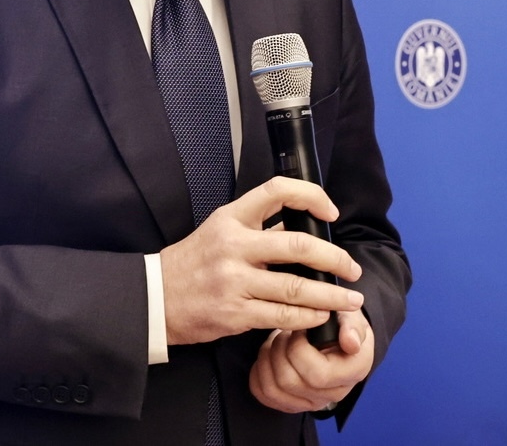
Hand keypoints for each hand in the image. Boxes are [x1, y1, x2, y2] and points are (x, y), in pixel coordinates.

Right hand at [159, 176, 363, 344]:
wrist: (155, 298)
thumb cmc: (193, 262)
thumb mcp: (220, 229)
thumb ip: (258, 226)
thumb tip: (304, 225)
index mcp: (232, 218)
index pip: (277, 191)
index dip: (310, 196)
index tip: (330, 212)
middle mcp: (234, 246)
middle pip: (299, 246)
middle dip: (335, 259)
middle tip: (352, 268)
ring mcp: (235, 281)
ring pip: (296, 287)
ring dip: (331, 295)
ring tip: (350, 300)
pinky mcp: (235, 313)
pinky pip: (282, 315)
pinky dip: (308, 316)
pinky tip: (321, 315)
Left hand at [249, 309, 374, 413]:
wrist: (338, 335)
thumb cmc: (342, 324)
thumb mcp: (352, 316)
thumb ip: (353, 326)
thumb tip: (351, 342)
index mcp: (352, 372)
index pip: (317, 375)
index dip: (299, 349)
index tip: (299, 328)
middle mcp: (333, 393)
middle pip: (290, 382)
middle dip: (279, 349)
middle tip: (285, 330)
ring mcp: (312, 400)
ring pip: (273, 389)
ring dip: (267, 359)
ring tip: (276, 339)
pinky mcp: (292, 402)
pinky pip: (264, 394)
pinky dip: (258, 372)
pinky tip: (268, 355)